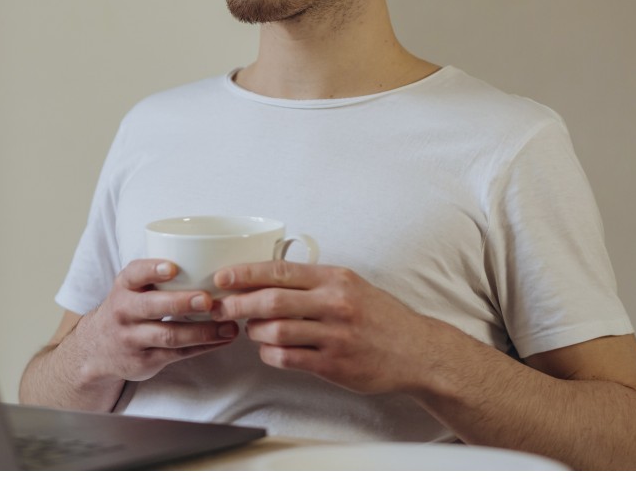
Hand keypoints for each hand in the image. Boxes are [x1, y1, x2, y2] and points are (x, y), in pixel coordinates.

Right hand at [74, 258, 238, 384]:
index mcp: (124, 286)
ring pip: (168, 335)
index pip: (135, 274)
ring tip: (229, 325)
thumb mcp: (132, 286)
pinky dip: (203, 347)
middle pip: (152, 307)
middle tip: (207, 300)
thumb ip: (158, 275)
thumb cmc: (129, 306)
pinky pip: (177, 354)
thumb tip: (210, 257)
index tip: (173, 267)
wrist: (97, 348)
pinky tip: (223, 339)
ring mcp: (132, 339)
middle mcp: (124, 311)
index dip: (153, 270)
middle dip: (180, 303)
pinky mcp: (144, 361)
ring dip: (202, 331)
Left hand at [210, 260, 429, 393]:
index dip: (247, 273)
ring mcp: (334, 335)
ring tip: (249, 328)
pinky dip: (269, 353)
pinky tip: (267, 349)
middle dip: (239, 303)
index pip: (281, 271)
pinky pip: (288, 358)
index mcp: (335, 278)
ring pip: (276, 331)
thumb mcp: (351, 284)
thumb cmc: (380, 316)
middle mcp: (334, 303)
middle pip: (272, 300)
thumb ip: (314, 281)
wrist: (416, 351)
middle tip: (220, 306)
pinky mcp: (334, 364)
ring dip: (254, 330)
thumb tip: (268, 278)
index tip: (224, 276)